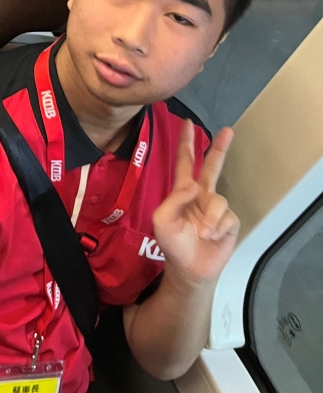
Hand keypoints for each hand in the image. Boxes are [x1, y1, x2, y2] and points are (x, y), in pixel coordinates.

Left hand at [152, 121, 239, 285]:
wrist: (190, 270)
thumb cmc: (173, 244)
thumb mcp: (162, 221)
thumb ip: (174, 199)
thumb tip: (193, 184)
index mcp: (182, 191)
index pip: (185, 162)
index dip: (186, 143)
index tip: (188, 123)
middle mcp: (200, 195)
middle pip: (212, 166)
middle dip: (219, 148)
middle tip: (228, 130)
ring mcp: (215, 208)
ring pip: (218, 200)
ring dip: (210, 218)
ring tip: (202, 233)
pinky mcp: (229, 222)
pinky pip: (227, 217)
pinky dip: (218, 227)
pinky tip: (211, 237)